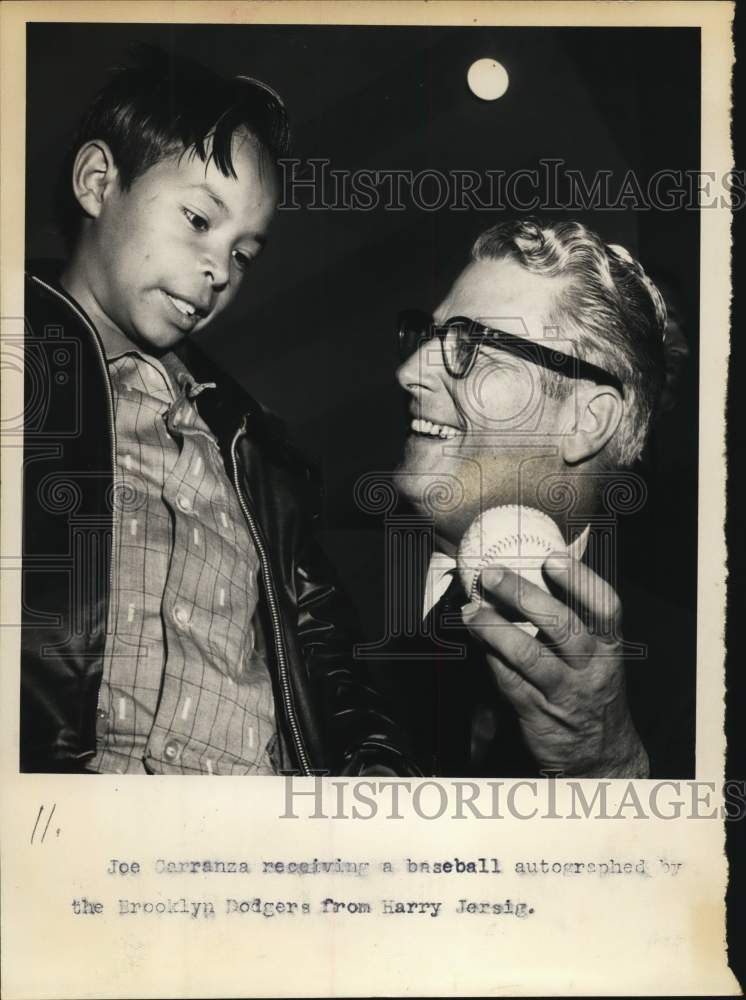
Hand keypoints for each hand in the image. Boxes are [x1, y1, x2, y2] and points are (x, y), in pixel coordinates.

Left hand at [462, 552, 648, 777]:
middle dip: (523, 595)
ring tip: (471, 611)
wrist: (600, 755)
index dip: (580, 580)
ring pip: (529, 655)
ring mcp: (565, 693)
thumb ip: (576, 615)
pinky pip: (509, 681)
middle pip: (562, 625)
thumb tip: (543, 566)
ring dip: (494, 628)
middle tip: (492, 575)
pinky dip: (490, 657)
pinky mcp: (538, 714)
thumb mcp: (597, 653)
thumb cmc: (591, 688)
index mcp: (609, 645)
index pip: (605, 607)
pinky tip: (476, 641)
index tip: (553, 558)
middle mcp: (592, 668)